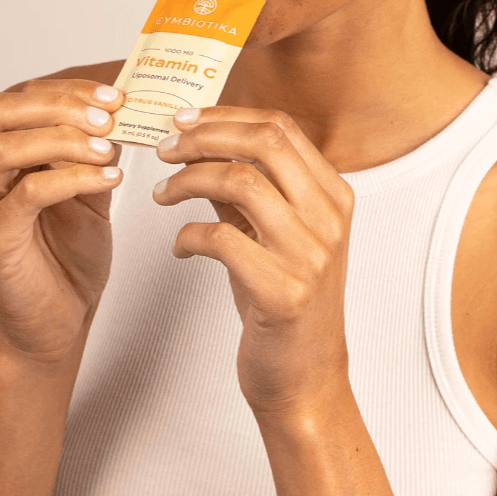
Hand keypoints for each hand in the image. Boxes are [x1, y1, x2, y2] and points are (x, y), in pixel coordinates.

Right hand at [0, 78, 124, 365]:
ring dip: (64, 139)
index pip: (18, 100)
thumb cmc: (68, 259)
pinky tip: (108, 179)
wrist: (58, 325)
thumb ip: (95, 152)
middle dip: (59, 105)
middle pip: (0, 113)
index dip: (66, 91)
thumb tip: (120, 111)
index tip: (113, 95)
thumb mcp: (89, 192)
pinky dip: (71, 179)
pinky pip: (27, 195)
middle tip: (109, 115)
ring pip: (4, 149)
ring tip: (109, 148)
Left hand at [152, 106, 355, 416]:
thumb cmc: (284, 303)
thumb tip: (199, 142)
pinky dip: (188, 236)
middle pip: (264, 142)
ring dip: (188, 181)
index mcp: (334, 195)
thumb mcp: (273, 235)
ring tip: (162, 194)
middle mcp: (329, 218)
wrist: (305, 379)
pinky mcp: (284, 291)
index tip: (184, 121)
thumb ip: (246, 188)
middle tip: (166, 148)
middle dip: (204, 137)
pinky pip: (221, 240)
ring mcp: (311, 254)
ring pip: (241, 181)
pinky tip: (180, 248)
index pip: (280, 128)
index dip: (226, 116)